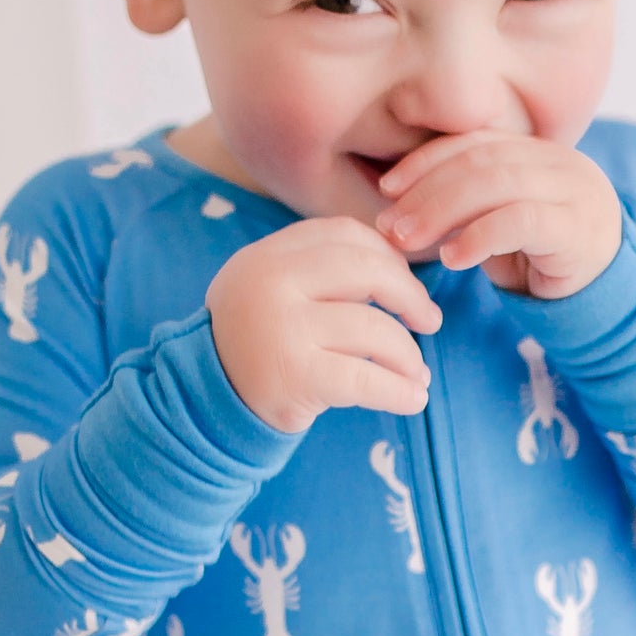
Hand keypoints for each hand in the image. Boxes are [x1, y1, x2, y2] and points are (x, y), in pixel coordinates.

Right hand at [206, 218, 439, 435]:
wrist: (205, 401)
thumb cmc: (258, 344)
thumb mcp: (276, 290)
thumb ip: (322, 270)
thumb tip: (403, 264)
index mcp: (269, 254)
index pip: (344, 234)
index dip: (387, 256)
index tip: (406, 284)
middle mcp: (272, 282)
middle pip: (367, 271)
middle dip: (410, 296)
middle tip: (430, 322)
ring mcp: (283, 327)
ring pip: (374, 330)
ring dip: (409, 356)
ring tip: (418, 375)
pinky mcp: (296, 375)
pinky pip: (366, 379)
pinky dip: (399, 391)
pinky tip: (414, 400)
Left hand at [375, 132, 622, 298]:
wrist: (606, 299)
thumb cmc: (543, 261)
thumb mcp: (501, 226)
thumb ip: (467, 205)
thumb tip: (399, 207)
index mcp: (536, 152)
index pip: (473, 143)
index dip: (425, 161)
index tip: (387, 189)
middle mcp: (558, 161)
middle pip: (480, 161)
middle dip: (426, 191)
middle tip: (390, 226)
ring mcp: (573, 190)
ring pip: (497, 184)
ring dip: (442, 212)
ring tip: (408, 242)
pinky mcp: (577, 226)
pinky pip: (520, 220)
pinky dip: (478, 236)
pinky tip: (452, 258)